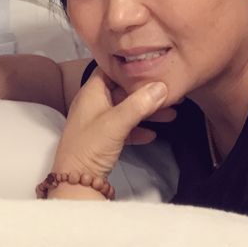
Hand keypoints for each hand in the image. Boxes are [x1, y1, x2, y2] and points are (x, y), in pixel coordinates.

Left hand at [52, 67, 172, 185]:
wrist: (75, 181)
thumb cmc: (90, 145)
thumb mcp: (116, 122)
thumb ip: (139, 104)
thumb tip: (162, 86)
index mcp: (92, 91)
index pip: (112, 69)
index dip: (131, 66)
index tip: (153, 65)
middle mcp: (94, 103)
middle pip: (123, 91)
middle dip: (146, 92)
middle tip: (171, 93)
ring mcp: (98, 121)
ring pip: (127, 110)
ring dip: (147, 111)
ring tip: (171, 114)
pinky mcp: (103, 139)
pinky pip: (124, 128)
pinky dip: (138, 128)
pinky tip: (153, 134)